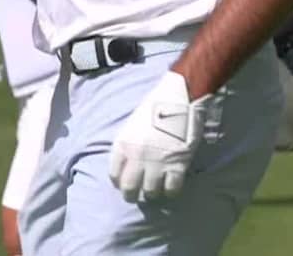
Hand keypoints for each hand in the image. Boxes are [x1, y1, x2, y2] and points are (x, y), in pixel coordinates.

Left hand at [108, 71, 207, 202]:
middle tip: (136, 195)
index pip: (114, 174)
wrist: (178, 97)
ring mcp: (157, 162)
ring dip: (152, 192)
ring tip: (156, 189)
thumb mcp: (133, 124)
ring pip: (150, 192)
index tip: (122, 183)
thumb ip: (128, 145)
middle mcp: (137, 156)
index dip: (118, 182)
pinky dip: (171, 191)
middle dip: (131, 195)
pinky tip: (171, 186)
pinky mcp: (177, 164)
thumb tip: (128, 164)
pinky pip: (171, 189)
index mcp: (123, 144)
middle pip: (129, 188)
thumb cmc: (155, 106)